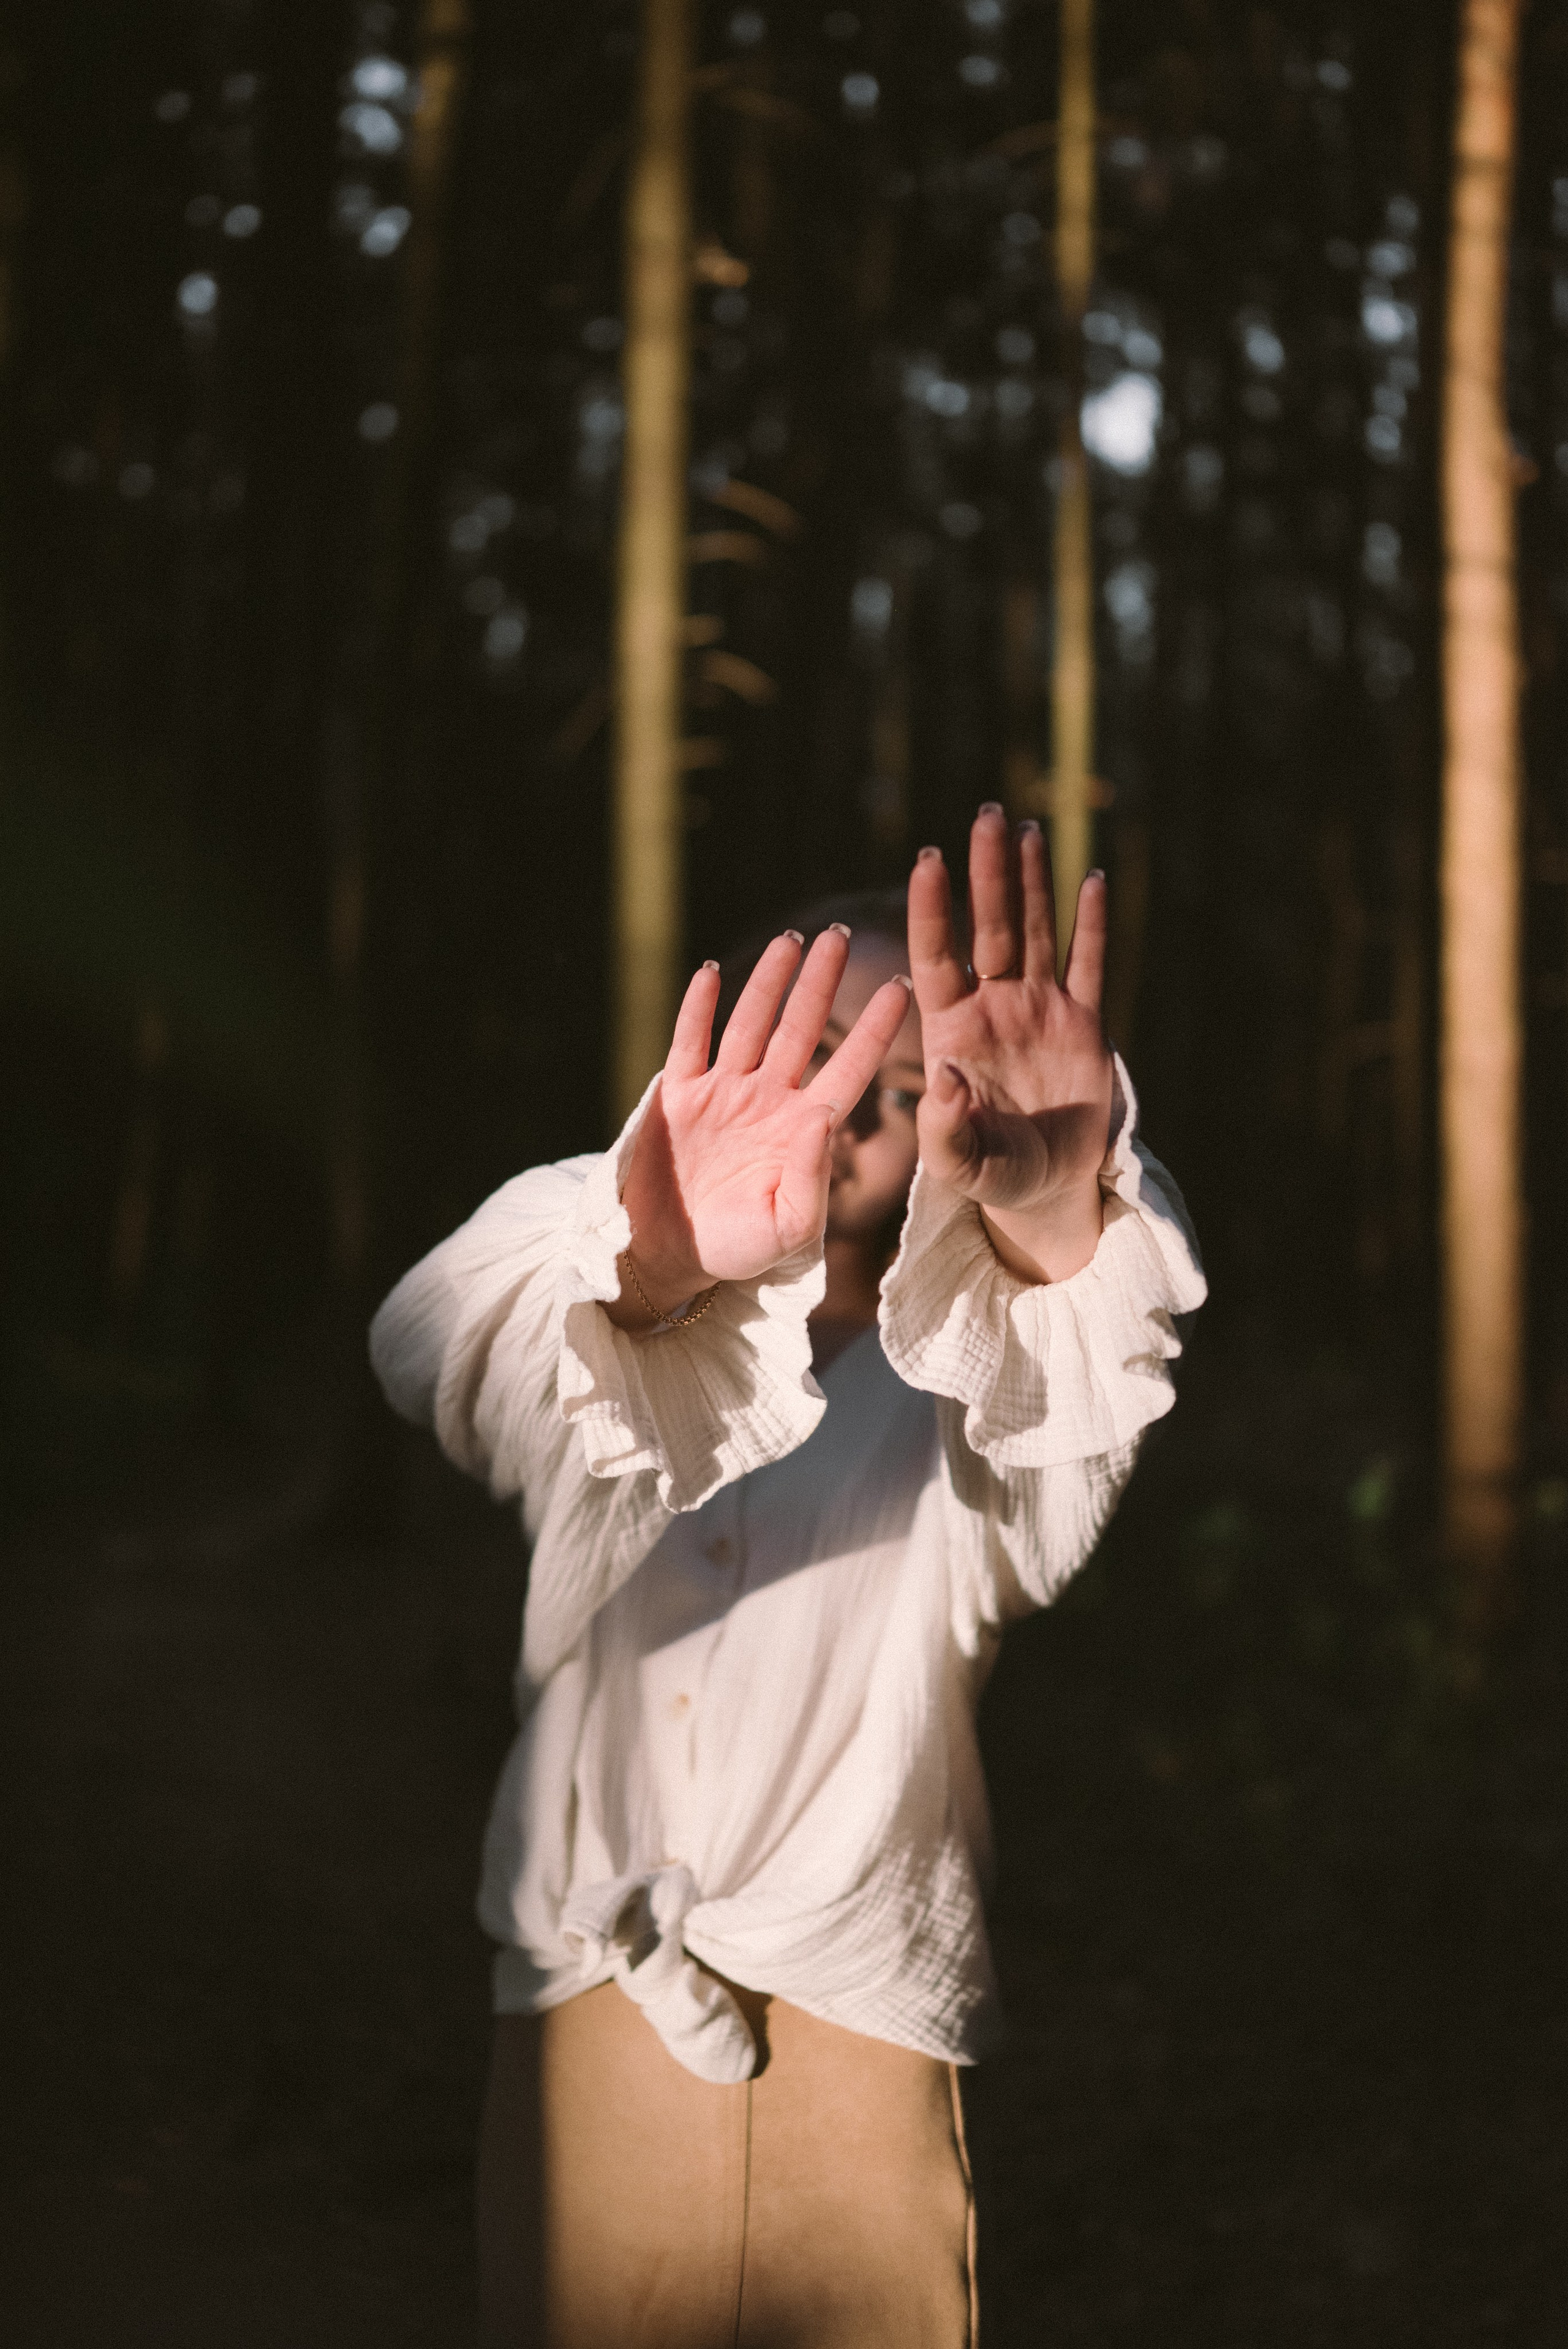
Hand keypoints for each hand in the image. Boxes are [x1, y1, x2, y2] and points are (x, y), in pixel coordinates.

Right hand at [610, 927, 913, 1326]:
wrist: (674, 1258)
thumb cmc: (742, 1249)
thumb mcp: (790, 1228)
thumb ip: (812, 1178)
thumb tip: (825, 1118)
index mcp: (806, 1129)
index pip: (850, 1068)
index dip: (874, 1030)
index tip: (901, 986)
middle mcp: (770, 1100)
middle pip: (801, 1029)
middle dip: (820, 983)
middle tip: (841, 935)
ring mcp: (723, 1093)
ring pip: (750, 1024)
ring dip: (769, 982)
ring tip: (791, 940)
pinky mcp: (679, 1096)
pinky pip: (690, 1042)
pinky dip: (700, 1008)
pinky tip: (713, 972)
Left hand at [909, 806, 1112, 1284]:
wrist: (1046, 1190)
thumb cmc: (990, 1177)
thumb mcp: (959, 1164)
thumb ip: (945, 1128)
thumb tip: (946, 1076)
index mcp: (953, 1032)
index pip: (937, 957)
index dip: (933, 909)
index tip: (927, 858)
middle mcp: (994, 1008)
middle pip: (989, 927)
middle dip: (987, 872)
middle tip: (984, 814)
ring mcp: (1040, 1011)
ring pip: (1034, 931)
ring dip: (1030, 880)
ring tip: (1024, 825)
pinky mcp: (1085, 1025)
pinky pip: (1089, 965)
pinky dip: (1091, 923)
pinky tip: (1089, 877)